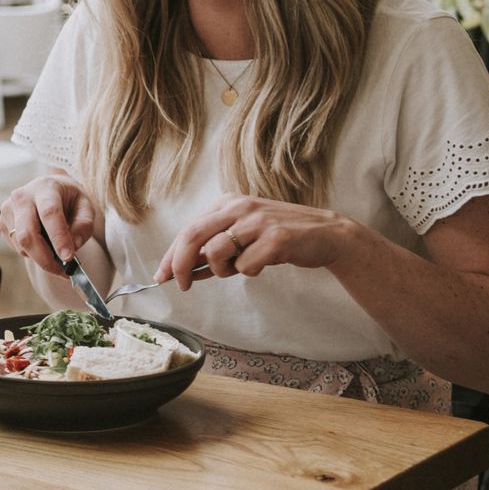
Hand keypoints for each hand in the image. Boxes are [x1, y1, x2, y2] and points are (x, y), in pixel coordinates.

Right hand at [0, 175, 98, 276]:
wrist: (49, 192)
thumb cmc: (68, 199)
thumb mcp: (85, 207)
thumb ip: (84, 226)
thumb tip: (73, 246)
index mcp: (46, 187)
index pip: (50, 213)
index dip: (58, 237)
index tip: (68, 257)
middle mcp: (22, 196)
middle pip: (28, 233)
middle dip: (45, 258)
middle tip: (62, 271)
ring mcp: (8, 209)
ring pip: (22, 244)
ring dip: (41, 257)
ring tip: (56, 254)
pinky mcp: (1, 222)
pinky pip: (17, 247)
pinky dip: (32, 252)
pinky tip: (42, 243)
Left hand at [154, 193, 361, 289]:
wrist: (327, 235)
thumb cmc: (279, 239)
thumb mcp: (242, 238)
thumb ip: (214, 251)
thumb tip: (183, 271)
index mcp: (227, 203)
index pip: (188, 230)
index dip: (171, 256)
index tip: (161, 277)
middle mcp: (239, 207)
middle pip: (192, 236)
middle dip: (180, 265)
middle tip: (182, 285)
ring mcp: (258, 221)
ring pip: (216, 252)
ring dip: (221, 271)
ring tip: (239, 268)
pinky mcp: (276, 238)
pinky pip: (245, 265)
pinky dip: (248, 271)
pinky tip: (263, 263)